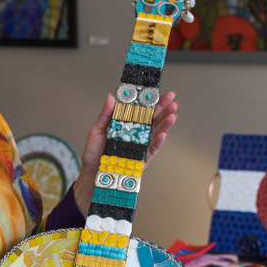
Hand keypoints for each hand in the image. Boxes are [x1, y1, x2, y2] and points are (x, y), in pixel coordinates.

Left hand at [72, 91, 179, 212]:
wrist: (93, 173)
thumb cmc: (94, 153)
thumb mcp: (97, 130)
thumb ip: (106, 114)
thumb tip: (111, 97)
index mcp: (127, 125)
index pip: (142, 111)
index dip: (152, 102)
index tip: (160, 93)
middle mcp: (136, 134)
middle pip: (153, 120)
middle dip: (164, 110)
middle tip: (173, 101)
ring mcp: (141, 146)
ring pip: (156, 133)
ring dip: (165, 124)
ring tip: (173, 115)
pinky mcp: (142, 159)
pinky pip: (152, 149)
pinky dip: (158, 142)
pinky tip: (164, 134)